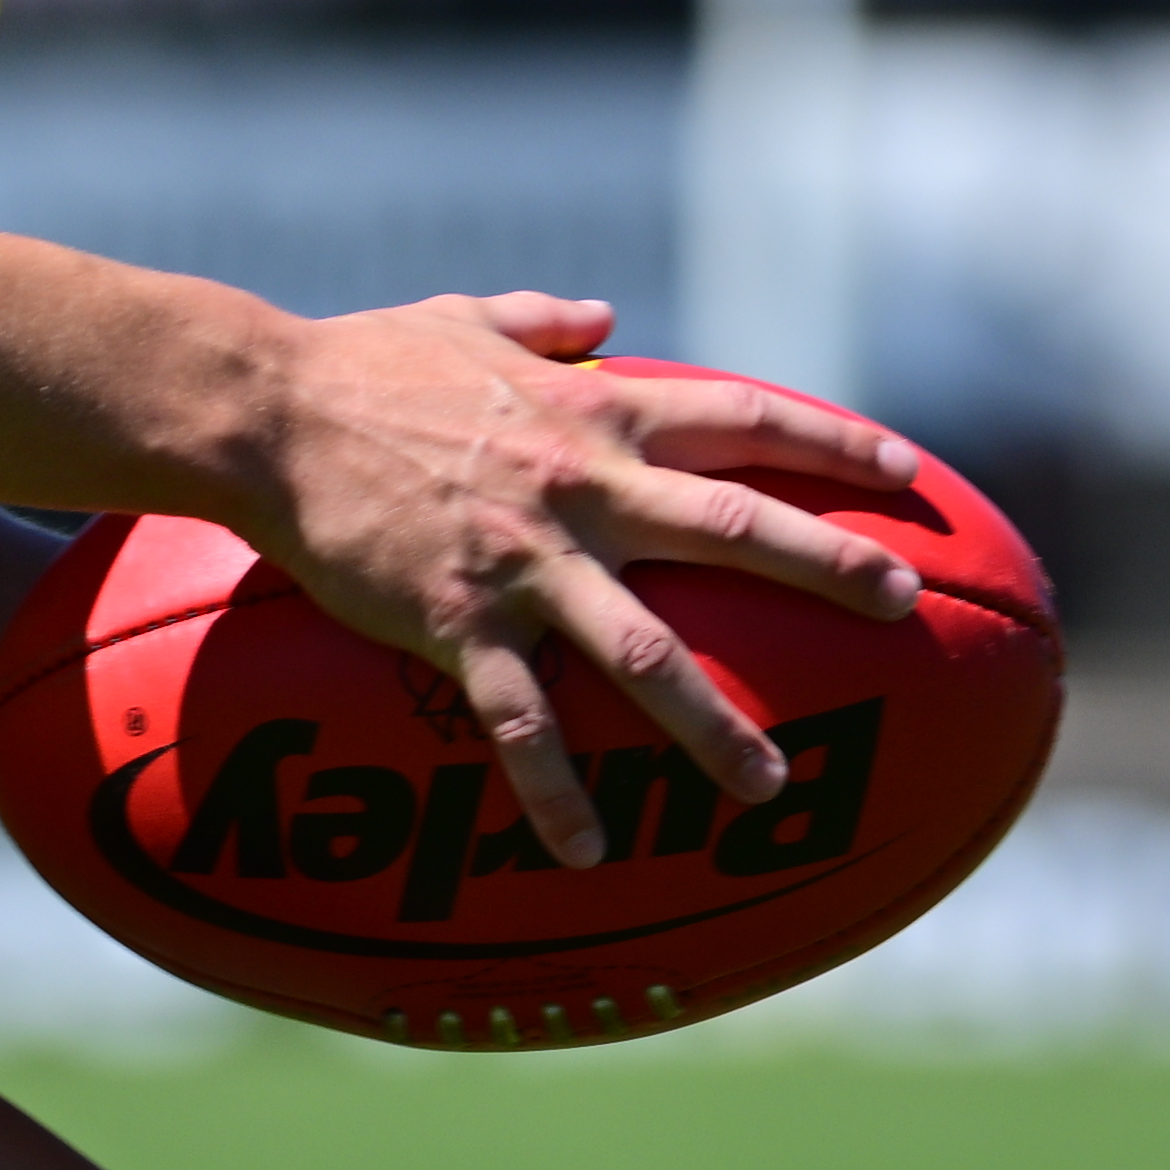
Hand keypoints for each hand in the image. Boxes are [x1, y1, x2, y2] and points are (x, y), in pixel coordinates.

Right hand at [246, 293, 929, 869]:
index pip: (745, 419)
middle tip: (902, 607)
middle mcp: (581, 487)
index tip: (905, 474)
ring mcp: (525, 563)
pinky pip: (521, 724)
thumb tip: (603, 318)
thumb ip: (544, 321)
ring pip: (648, 654)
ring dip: (716, 726)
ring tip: (772, 787)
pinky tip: (588, 851)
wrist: (264, 413)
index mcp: (596, 413)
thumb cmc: (359, 362)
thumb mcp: (466, 318)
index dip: (833, 443)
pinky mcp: (456, 623)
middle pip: (737, 527)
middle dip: (830, 567)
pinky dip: (555, 792)